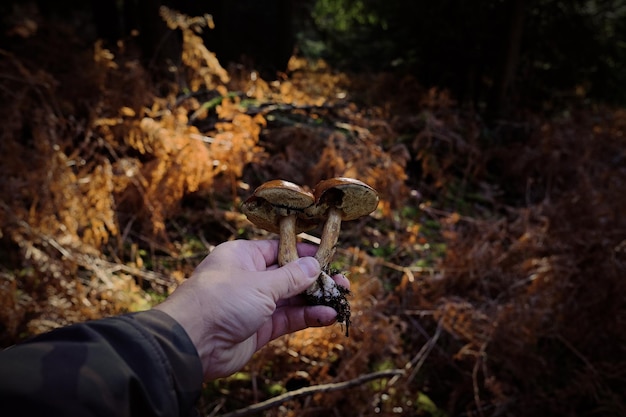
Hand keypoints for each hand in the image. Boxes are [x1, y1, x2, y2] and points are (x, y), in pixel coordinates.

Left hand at [154, 239, 348, 379]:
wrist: (191, 343)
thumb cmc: (220, 300)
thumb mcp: (260, 283)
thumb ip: (291, 277)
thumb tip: (314, 265)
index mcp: (243, 256)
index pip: (280, 249)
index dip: (305, 252)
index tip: (329, 254)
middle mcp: (249, 277)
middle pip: (289, 275)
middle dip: (316, 279)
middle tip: (342, 282)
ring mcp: (254, 304)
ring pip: (291, 298)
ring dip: (316, 299)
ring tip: (342, 299)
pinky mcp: (258, 328)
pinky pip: (288, 318)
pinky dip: (308, 316)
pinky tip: (328, 316)